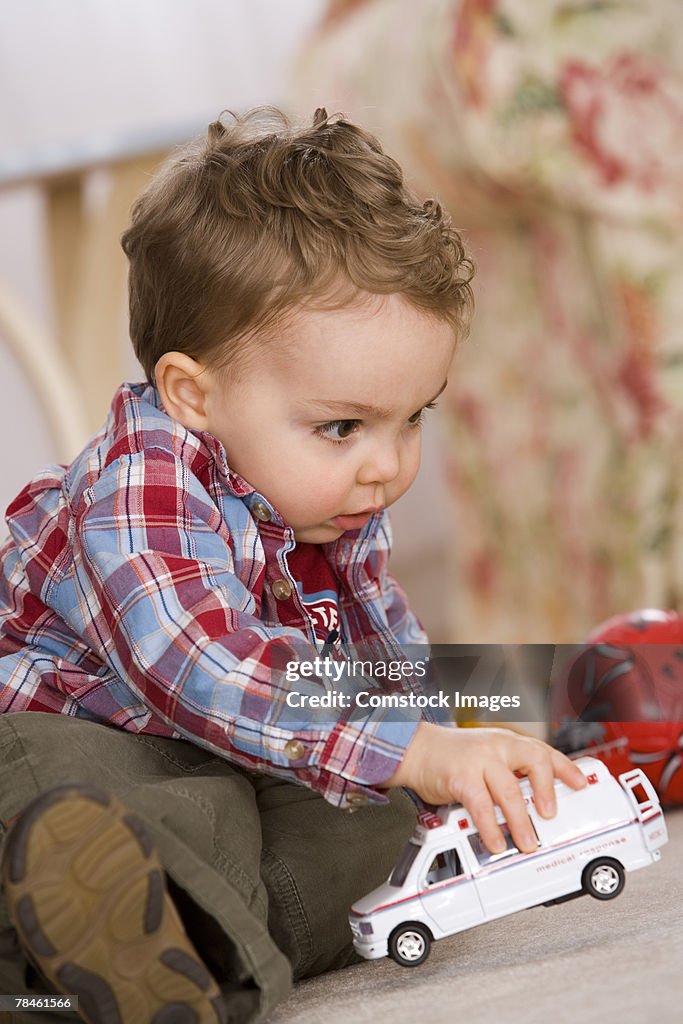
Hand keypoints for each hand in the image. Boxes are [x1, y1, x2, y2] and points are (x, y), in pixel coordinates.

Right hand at [384, 723, 586, 854]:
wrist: (418, 749)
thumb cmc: (455, 757)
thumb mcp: (488, 757)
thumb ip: (511, 774)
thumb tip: (536, 804)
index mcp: (508, 743)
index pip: (544, 751)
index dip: (565, 768)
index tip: (581, 784)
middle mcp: (498, 747)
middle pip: (533, 761)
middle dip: (546, 790)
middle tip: (551, 815)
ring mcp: (480, 760)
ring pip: (509, 789)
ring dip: (520, 820)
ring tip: (527, 842)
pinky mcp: (461, 777)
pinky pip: (481, 806)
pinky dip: (490, 827)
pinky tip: (496, 841)